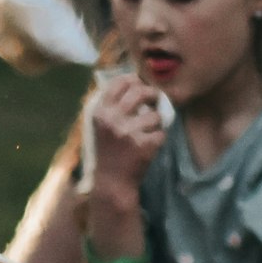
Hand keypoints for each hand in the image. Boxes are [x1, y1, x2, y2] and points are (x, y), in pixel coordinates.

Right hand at [86, 71, 169, 190]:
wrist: (111, 182)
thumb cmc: (108, 151)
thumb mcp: (101, 125)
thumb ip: (112, 104)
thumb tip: (135, 80)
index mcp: (100, 112)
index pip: (118, 83)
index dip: (133, 80)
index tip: (140, 84)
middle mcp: (112, 120)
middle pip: (139, 92)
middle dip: (152, 94)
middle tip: (155, 100)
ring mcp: (128, 133)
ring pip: (154, 115)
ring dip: (156, 123)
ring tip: (148, 132)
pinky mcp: (143, 146)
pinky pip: (161, 133)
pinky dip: (159, 139)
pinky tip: (149, 146)